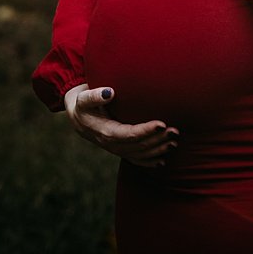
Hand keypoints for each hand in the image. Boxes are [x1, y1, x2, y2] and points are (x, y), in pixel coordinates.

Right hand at [63, 84, 178, 167]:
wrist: (77, 116)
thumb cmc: (83, 103)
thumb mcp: (84, 98)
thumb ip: (95, 96)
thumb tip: (109, 92)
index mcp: (105, 132)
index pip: (130, 134)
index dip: (146, 131)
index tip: (161, 123)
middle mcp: (112, 144)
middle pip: (138, 146)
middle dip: (157, 140)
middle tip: (175, 131)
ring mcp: (116, 149)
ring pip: (140, 154)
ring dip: (157, 150)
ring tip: (173, 143)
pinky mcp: (119, 149)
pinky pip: (135, 159)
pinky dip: (149, 161)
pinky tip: (161, 160)